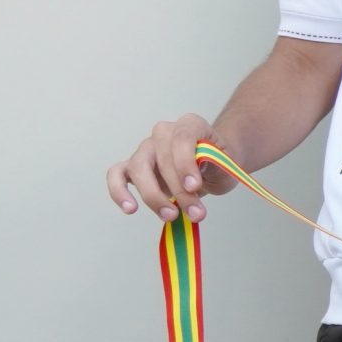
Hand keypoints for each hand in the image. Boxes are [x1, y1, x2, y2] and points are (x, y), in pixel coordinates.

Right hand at [106, 112, 234, 222]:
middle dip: (178, 190)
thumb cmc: (217, 163)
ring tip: (170, 216)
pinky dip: (119, 191)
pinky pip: (116, 175)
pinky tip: (130, 208)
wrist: (211, 167)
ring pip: (138, 167)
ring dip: (153, 195)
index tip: (194, 186)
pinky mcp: (131, 166)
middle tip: (195, 213)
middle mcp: (164, 133)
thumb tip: (191, 183)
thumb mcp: (225, 164)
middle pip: (162, 157)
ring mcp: (145, 148)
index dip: (185, 163)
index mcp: (190, 125)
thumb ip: (214, 166)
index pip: (182, 137)